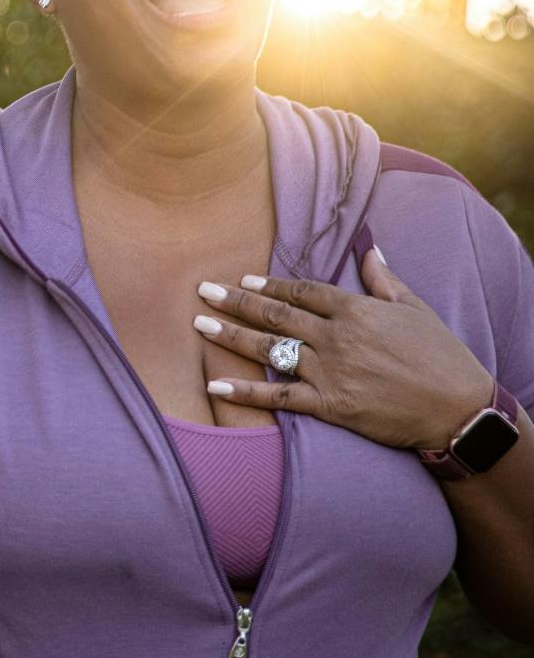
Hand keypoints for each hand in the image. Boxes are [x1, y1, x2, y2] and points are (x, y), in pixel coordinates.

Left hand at [192, 248, 495, 451]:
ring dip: (231, 337)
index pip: (303, 291)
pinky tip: (215, 384)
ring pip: (271, 350)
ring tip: (199, 325)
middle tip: (203, 291)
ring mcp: (331, 371)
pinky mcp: (330, 405)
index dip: (270, 285)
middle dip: (236, 302)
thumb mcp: (416, 309)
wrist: (458, 409)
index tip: (243, 279)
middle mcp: (338, 337)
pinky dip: (245, 391)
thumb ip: (384, 280)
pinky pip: (279, 397)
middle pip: (277, 315)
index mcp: (356, 310)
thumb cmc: (442, 356)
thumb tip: (368, 248)